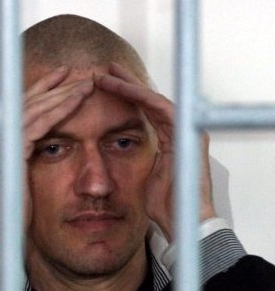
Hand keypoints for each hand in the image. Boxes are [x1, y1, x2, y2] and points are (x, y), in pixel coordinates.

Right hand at [0, 67, 92, 251]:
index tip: (61, 81)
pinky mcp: (14, 150)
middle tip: (77, 74)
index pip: (22, 110)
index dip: (42, 93)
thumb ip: (18, 164)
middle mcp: (0, 139)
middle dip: (55, 87)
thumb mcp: (17, 183)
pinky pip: (41, 122)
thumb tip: (23, 154)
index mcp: (1, 144)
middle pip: (29, 102)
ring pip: (37, 108)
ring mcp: (5, 143)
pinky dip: (60, 108)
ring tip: (85, 83)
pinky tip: (77, 99)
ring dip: (63, 93)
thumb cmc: (10, 214)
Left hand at [94, 63, 215, 241]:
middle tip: (104, 70)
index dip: (125, 97)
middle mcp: (180, 131)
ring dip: (129, 85)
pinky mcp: (187, 133)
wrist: (183, 219)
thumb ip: (133, 161)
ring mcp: (186, 130)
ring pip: (153, 98)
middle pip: (150, 99)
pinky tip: (123, 87)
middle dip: (126, 83)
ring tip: (107, 74)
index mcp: (170, 139)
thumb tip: (110, 157)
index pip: (145, 111)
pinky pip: (161, 108)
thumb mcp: (141, 177)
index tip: (103, 86)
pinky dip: (141, 96)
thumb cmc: (164, 206)